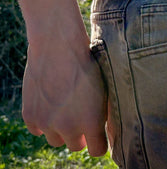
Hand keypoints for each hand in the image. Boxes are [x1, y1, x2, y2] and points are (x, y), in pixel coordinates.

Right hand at [21, 41, 107, 155]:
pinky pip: (38, 131)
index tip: (99, 135)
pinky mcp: (30, 116)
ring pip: (55, 140)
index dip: (99, 143)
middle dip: (80, 135)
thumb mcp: (104, 91)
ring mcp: (47, 123)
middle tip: (81, 119)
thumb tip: (104, 132)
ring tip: (65, 111)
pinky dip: (43, 122)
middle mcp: (68, 127)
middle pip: (76, 146)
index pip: (97, 151)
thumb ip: (102, 115)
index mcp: (91, 123)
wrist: (59, 47)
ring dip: (60, 130)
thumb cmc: (88, 66)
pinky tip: (50, 107)